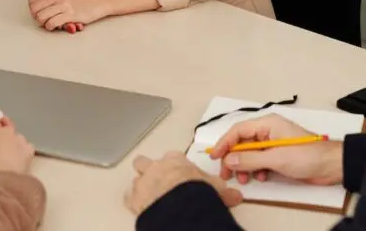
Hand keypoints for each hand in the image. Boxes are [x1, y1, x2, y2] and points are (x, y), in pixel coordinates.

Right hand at [0, 121, 34, 178]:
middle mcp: (4, 130)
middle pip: (4, 129)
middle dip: (1, 137)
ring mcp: (18, 138)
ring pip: (16, 138)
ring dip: (13, 144)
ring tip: (7, 157)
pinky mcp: (28, 149)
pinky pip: (27, 148)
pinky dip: (24, 152)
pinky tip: (18, 161)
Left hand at [28, 0, 101, 30]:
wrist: (97, 1)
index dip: (33, 8)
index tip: (39, 11)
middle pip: (34, 9)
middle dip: (36, 16)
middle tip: (42, 18)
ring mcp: (64, 4)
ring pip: (41, 17)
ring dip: (43, 22)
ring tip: (48, 21)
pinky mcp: (70, 15)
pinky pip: (51, 23)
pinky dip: (50, 26)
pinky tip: (55, 25)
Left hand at [125, 152, 242, 215]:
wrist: (180, 204)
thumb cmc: (197, 191)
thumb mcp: (215, 188)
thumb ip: (223, 190)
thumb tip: (236, 195)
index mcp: (175, 160)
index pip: (173, 157)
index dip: (176, 166)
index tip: (181, 174)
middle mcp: (156, 167)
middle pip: (145, 162)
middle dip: (149, 169)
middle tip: (158, 180)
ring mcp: (143, 181)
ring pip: (136, 177)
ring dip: (141, 185)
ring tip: (150, 195)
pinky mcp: (133, 197)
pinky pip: (129, 197)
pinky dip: (134, 201)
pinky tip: (141, 206)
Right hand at [209, 115, 343, 185]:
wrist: (331, 166)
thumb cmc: (307, 155)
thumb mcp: (276, 158)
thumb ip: (250, 158)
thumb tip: (229, 159)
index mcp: (267, 124)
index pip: (238, 130)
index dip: (225, 143)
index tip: (215, 156)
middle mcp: (268, 131)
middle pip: (242, 142)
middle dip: (233, 158)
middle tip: (226, 173)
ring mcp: (273, 144)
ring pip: (250, 153)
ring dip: (244, 166)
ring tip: (244, 179)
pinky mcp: (279, 156)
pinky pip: (260, 161)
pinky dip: (256, 169)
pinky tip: (259, 177)